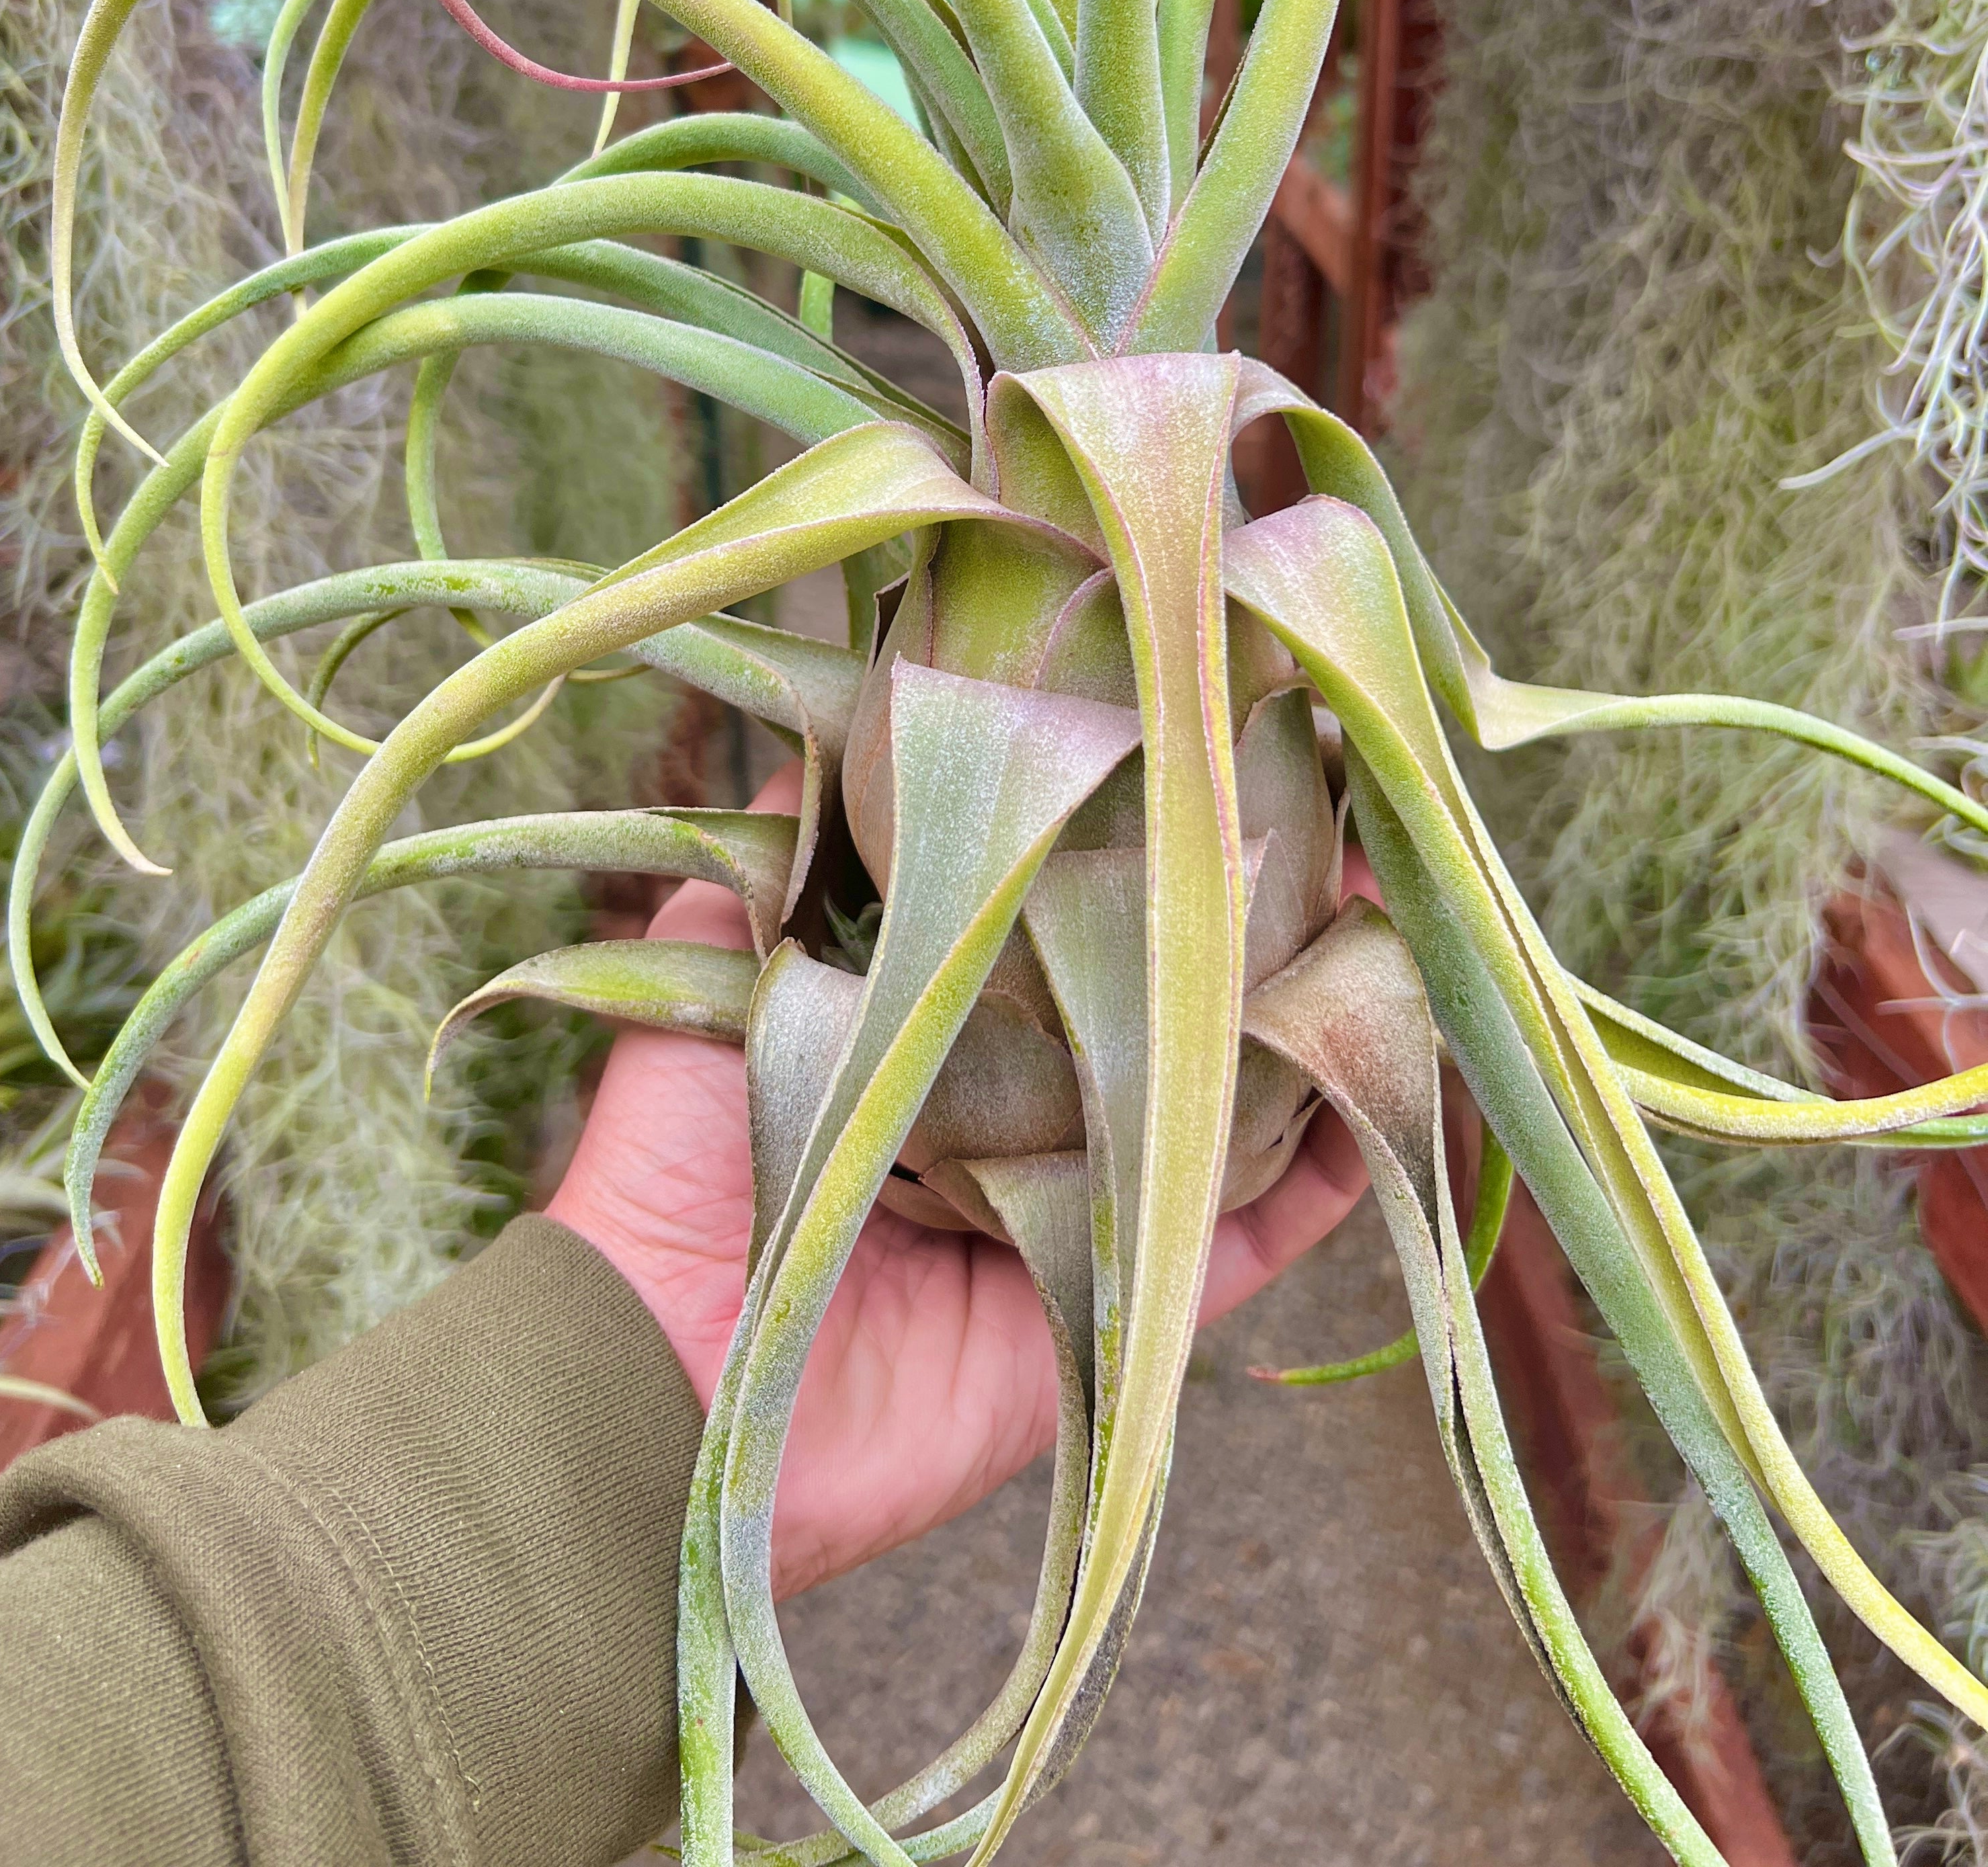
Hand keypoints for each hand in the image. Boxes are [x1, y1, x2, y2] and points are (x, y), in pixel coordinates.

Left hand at [549, 760, 1366, 1595]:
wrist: (664, 1367)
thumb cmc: (677, 1152)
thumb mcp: (717, 959)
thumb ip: (785, 849)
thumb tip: (838, 694)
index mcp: (943, 1022)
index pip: (1069, 910)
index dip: (1142, 832)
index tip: (1211, 737)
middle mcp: (1029, 1109)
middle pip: (1170, 1001)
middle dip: (1259, 916)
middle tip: (1340, 810)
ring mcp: (1086, 1208)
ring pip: (1238, 1102)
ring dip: (1320, 1021)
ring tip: (1397, 919)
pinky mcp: (1124, 1308)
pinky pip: (1254, 1232)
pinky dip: (1337, 1166)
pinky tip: (1395, 1077)